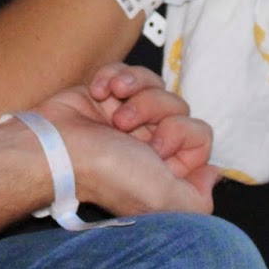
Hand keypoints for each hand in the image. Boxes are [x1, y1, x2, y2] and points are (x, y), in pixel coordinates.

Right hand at [33, 66, 219, 215]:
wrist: (54, 147)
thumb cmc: (106, 172)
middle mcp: (149, 142)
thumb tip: (214, 173)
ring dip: (134, 92)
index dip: (181, 135)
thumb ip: (199, 197)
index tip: (156, 149)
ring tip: (112, 108)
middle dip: (154, 110)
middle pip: (178, 106)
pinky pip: (127, 70)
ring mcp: (128, 115)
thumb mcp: (163, 198)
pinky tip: (99, 92)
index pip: (199, 135)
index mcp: (166, 167)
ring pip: (155, 84)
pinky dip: (113, 77)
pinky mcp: (107, 94)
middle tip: (125, 127)